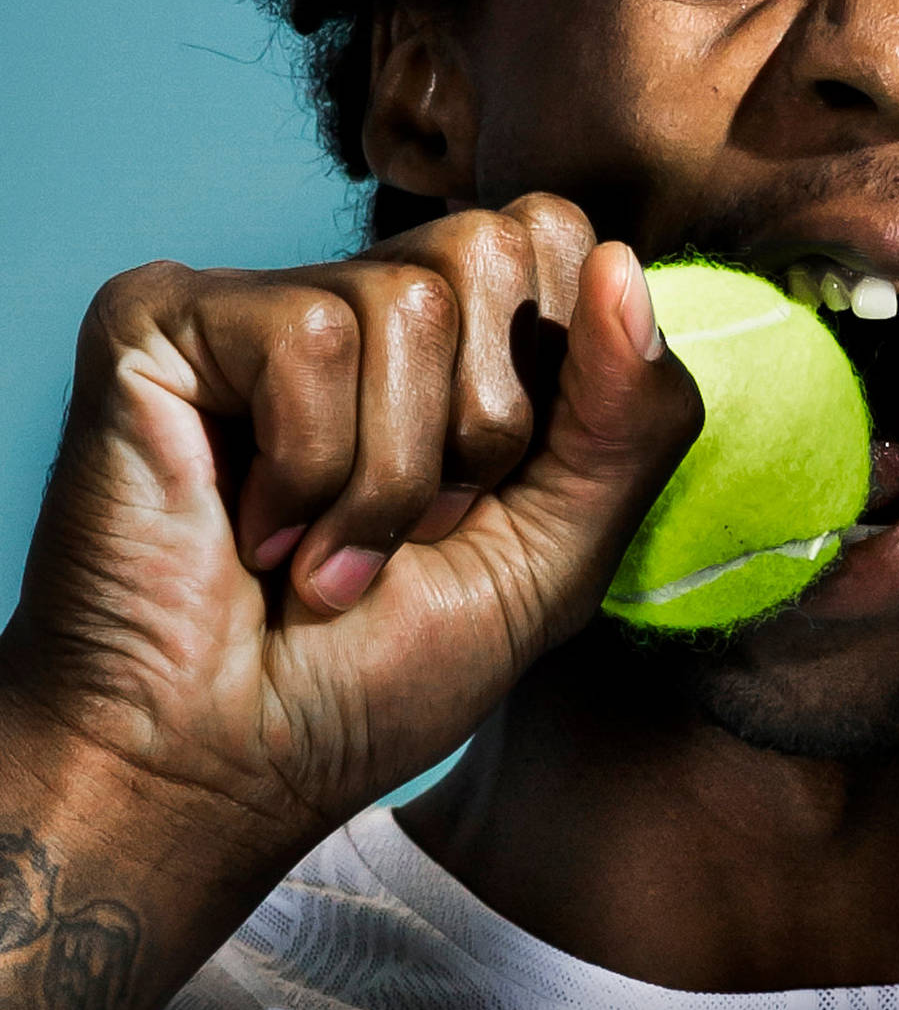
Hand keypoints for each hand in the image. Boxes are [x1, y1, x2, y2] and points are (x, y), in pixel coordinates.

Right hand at [0, 196, 700, 852]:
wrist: (215, 776)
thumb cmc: (372, 677)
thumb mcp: (557, 555)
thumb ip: (627, 417)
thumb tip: (621, 265)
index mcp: (453, 333)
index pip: (558, 234)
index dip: (562, 371)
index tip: (492, 493)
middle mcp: (358, 292)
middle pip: (500, 244)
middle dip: (484, 428)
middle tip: (411, 530)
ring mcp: (258, 299)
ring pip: (412, 301)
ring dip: (391, 480)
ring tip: (328, 556)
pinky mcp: (161, 319)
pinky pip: (312, 338)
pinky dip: (308, 469)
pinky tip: (257, 532)